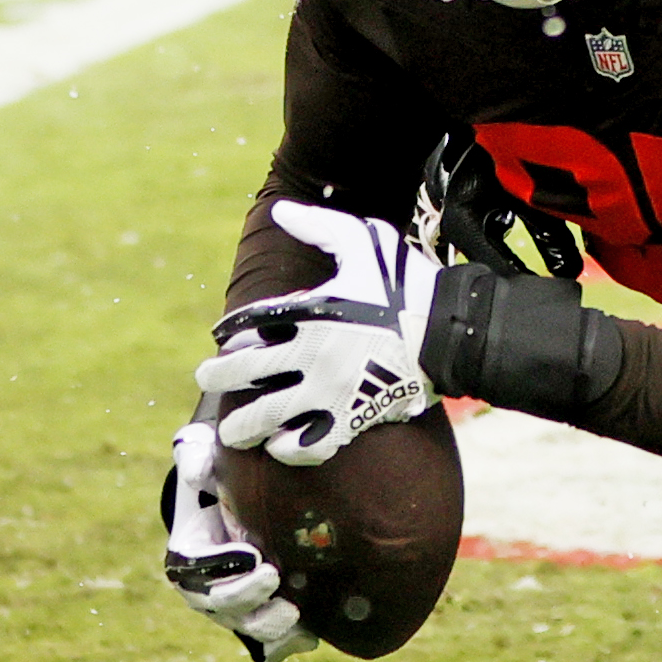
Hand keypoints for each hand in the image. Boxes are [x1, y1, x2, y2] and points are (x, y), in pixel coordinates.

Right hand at [162, 418, 318, 661]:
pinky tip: (311, 636)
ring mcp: (235, 607)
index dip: (219, 566)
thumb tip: (195, 472)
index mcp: (189, 554)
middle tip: (272, 577)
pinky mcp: (262, 615)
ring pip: (246, 628)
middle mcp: (208, 588)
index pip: (195, 568)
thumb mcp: (203, 459)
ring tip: (293, 613)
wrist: (240, 503)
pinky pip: (270, 644)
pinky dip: (287, 643)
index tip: (249, 554)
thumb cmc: (220, 478)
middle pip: (219, 606)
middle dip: (245, 598)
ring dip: (268, 626)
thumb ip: (196, 460)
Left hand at [197, 202, 438, 464]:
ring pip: (267, 416)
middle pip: (245, 372)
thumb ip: (321, 227)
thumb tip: (280, 211)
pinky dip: (288, 450)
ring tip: (233, 431)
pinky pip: (308, 446)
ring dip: (241, 426)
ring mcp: (328, 390)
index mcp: (310, 312)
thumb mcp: (366, 241)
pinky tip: (280, 447)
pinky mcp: (351, 419)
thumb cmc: (409, 284)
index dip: (231, 330)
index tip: (225, 335)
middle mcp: (311, 354)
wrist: (454, 331)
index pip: (251, 323)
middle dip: (219, 376)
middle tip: (207, 377)